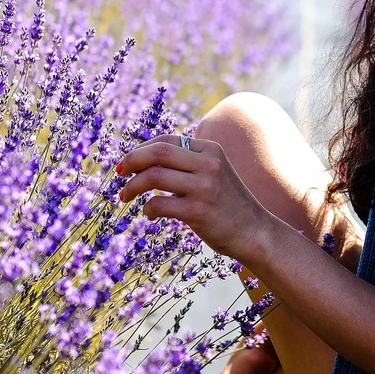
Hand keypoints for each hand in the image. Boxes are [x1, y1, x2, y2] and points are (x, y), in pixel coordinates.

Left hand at [117, 134, 277, 262]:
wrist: (256, 233)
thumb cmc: (229, 205)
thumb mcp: (215, 174)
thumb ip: (189, 164)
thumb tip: (147, 159)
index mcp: (211, 150)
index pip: (167, 140)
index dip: (141, 149)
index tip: (128, 162)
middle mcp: (208, 164)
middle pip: (158, 152)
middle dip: (132, 160)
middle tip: (119, 173)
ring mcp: (204, 188)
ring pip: (154, 176)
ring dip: (133, 186)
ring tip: (125, 196)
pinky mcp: (199, 212)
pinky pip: (159, 204)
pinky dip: (147, 209)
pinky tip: (149, 214)